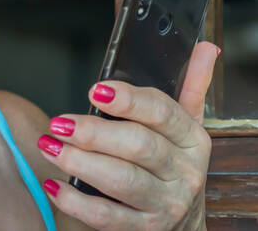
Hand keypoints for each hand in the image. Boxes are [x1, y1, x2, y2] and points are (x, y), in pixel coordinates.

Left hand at [37, 41, 219, 229]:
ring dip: (80, 161)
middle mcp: (185, 173)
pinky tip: (54, 185)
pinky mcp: (145, 229)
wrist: (181, 225)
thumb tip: (207, 46)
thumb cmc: (173, 164)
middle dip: (94, 132)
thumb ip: (192, 85)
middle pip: (138, 145)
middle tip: (60, 123)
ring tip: (50, 146)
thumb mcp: (186, 126)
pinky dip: (76, 201)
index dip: (129, 100)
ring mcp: (166, 204)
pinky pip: (107, 216)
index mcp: (194, 139)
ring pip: (121, 180)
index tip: (96, 90)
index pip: (162, 112)